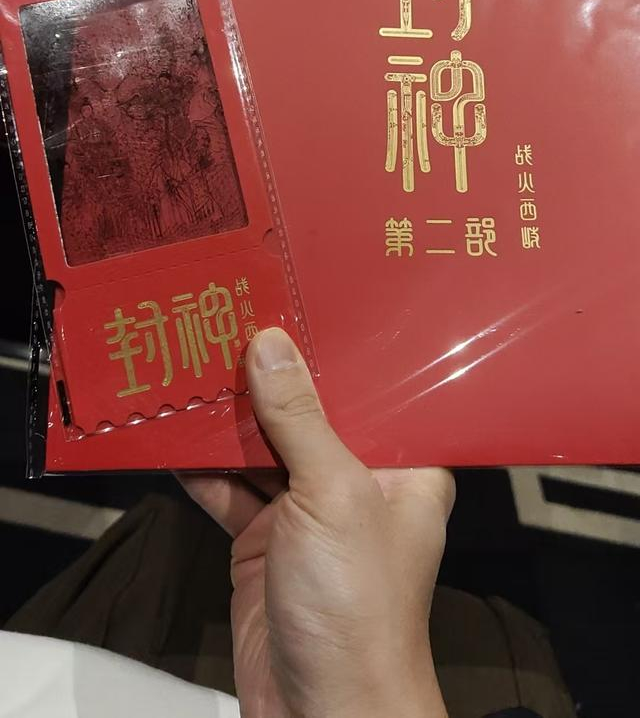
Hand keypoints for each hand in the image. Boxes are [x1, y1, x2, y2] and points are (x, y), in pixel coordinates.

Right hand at [181, 328, 453, 717]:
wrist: (322, 715)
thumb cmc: (360, 612)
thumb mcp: (333, 495)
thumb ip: (300, 418)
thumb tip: (271, 347)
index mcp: (402, 468)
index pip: (370, 393)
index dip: (334, 353)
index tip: (295, 307)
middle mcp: (358, 485)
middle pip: (309, 416)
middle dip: (270, 380)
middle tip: (231, 327)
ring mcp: (309, 516)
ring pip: (265, 451)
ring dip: (230, 421)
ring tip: (196, 369)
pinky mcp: (265, 545)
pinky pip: (231, 493)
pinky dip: (203, 469)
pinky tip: (177, 437)